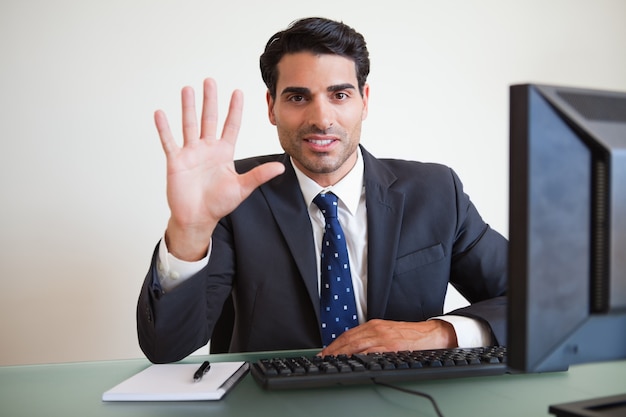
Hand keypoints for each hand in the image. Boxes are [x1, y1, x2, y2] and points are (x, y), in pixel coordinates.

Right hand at [155, 78, 284, 260]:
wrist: (197, 218)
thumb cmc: (219, 204)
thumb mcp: (242, 188)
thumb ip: (259, 175)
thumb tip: (281, 167)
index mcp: (224, 153)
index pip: (231, 126)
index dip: (234, 109)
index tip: (237, 92)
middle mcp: (207, 149)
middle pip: (209, 119)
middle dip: (210, 100)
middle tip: (210, 80)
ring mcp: (190, 153)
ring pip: (189, 124)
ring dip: (188, 107)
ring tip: (187, 89)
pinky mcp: (176, 161)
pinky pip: (169, 141)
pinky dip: (164, 128)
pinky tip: (160, 113)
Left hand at [319, 319, 457, 355]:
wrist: (430, 334)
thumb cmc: (409, 335)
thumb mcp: (387, 332)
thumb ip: (372, 338)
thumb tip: (356, 350)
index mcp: (374, 325)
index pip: (348, 334)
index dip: (335, 344)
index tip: (325, 352)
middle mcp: (376, 329)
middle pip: (349, 339)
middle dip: (334, 350)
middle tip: (323, 359)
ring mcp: (383, 337)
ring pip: (356, 344)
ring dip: (341, 353)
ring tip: (331, 361)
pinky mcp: (391, 346)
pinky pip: (372, 351)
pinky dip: (359, 356)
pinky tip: (351, 361)